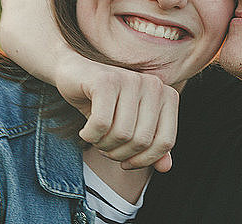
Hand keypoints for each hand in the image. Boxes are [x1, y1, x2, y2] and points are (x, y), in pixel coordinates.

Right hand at [53, 54, 178, 172]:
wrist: (74, 73)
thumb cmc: (106, 103)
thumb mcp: (132, 126)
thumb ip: (151, 145)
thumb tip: (166, 167)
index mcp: (167, 95)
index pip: (165, 141)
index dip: (144, 160)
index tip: (127, 162)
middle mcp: (153, 84)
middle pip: (141, 141)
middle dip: (119, 153)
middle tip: (105, 147)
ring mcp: (130, 80)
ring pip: (121, 134)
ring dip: (103, 145)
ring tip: (96, 137)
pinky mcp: (106, 81)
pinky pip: (101, 124)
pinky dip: (90, 136)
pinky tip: (85, 131)